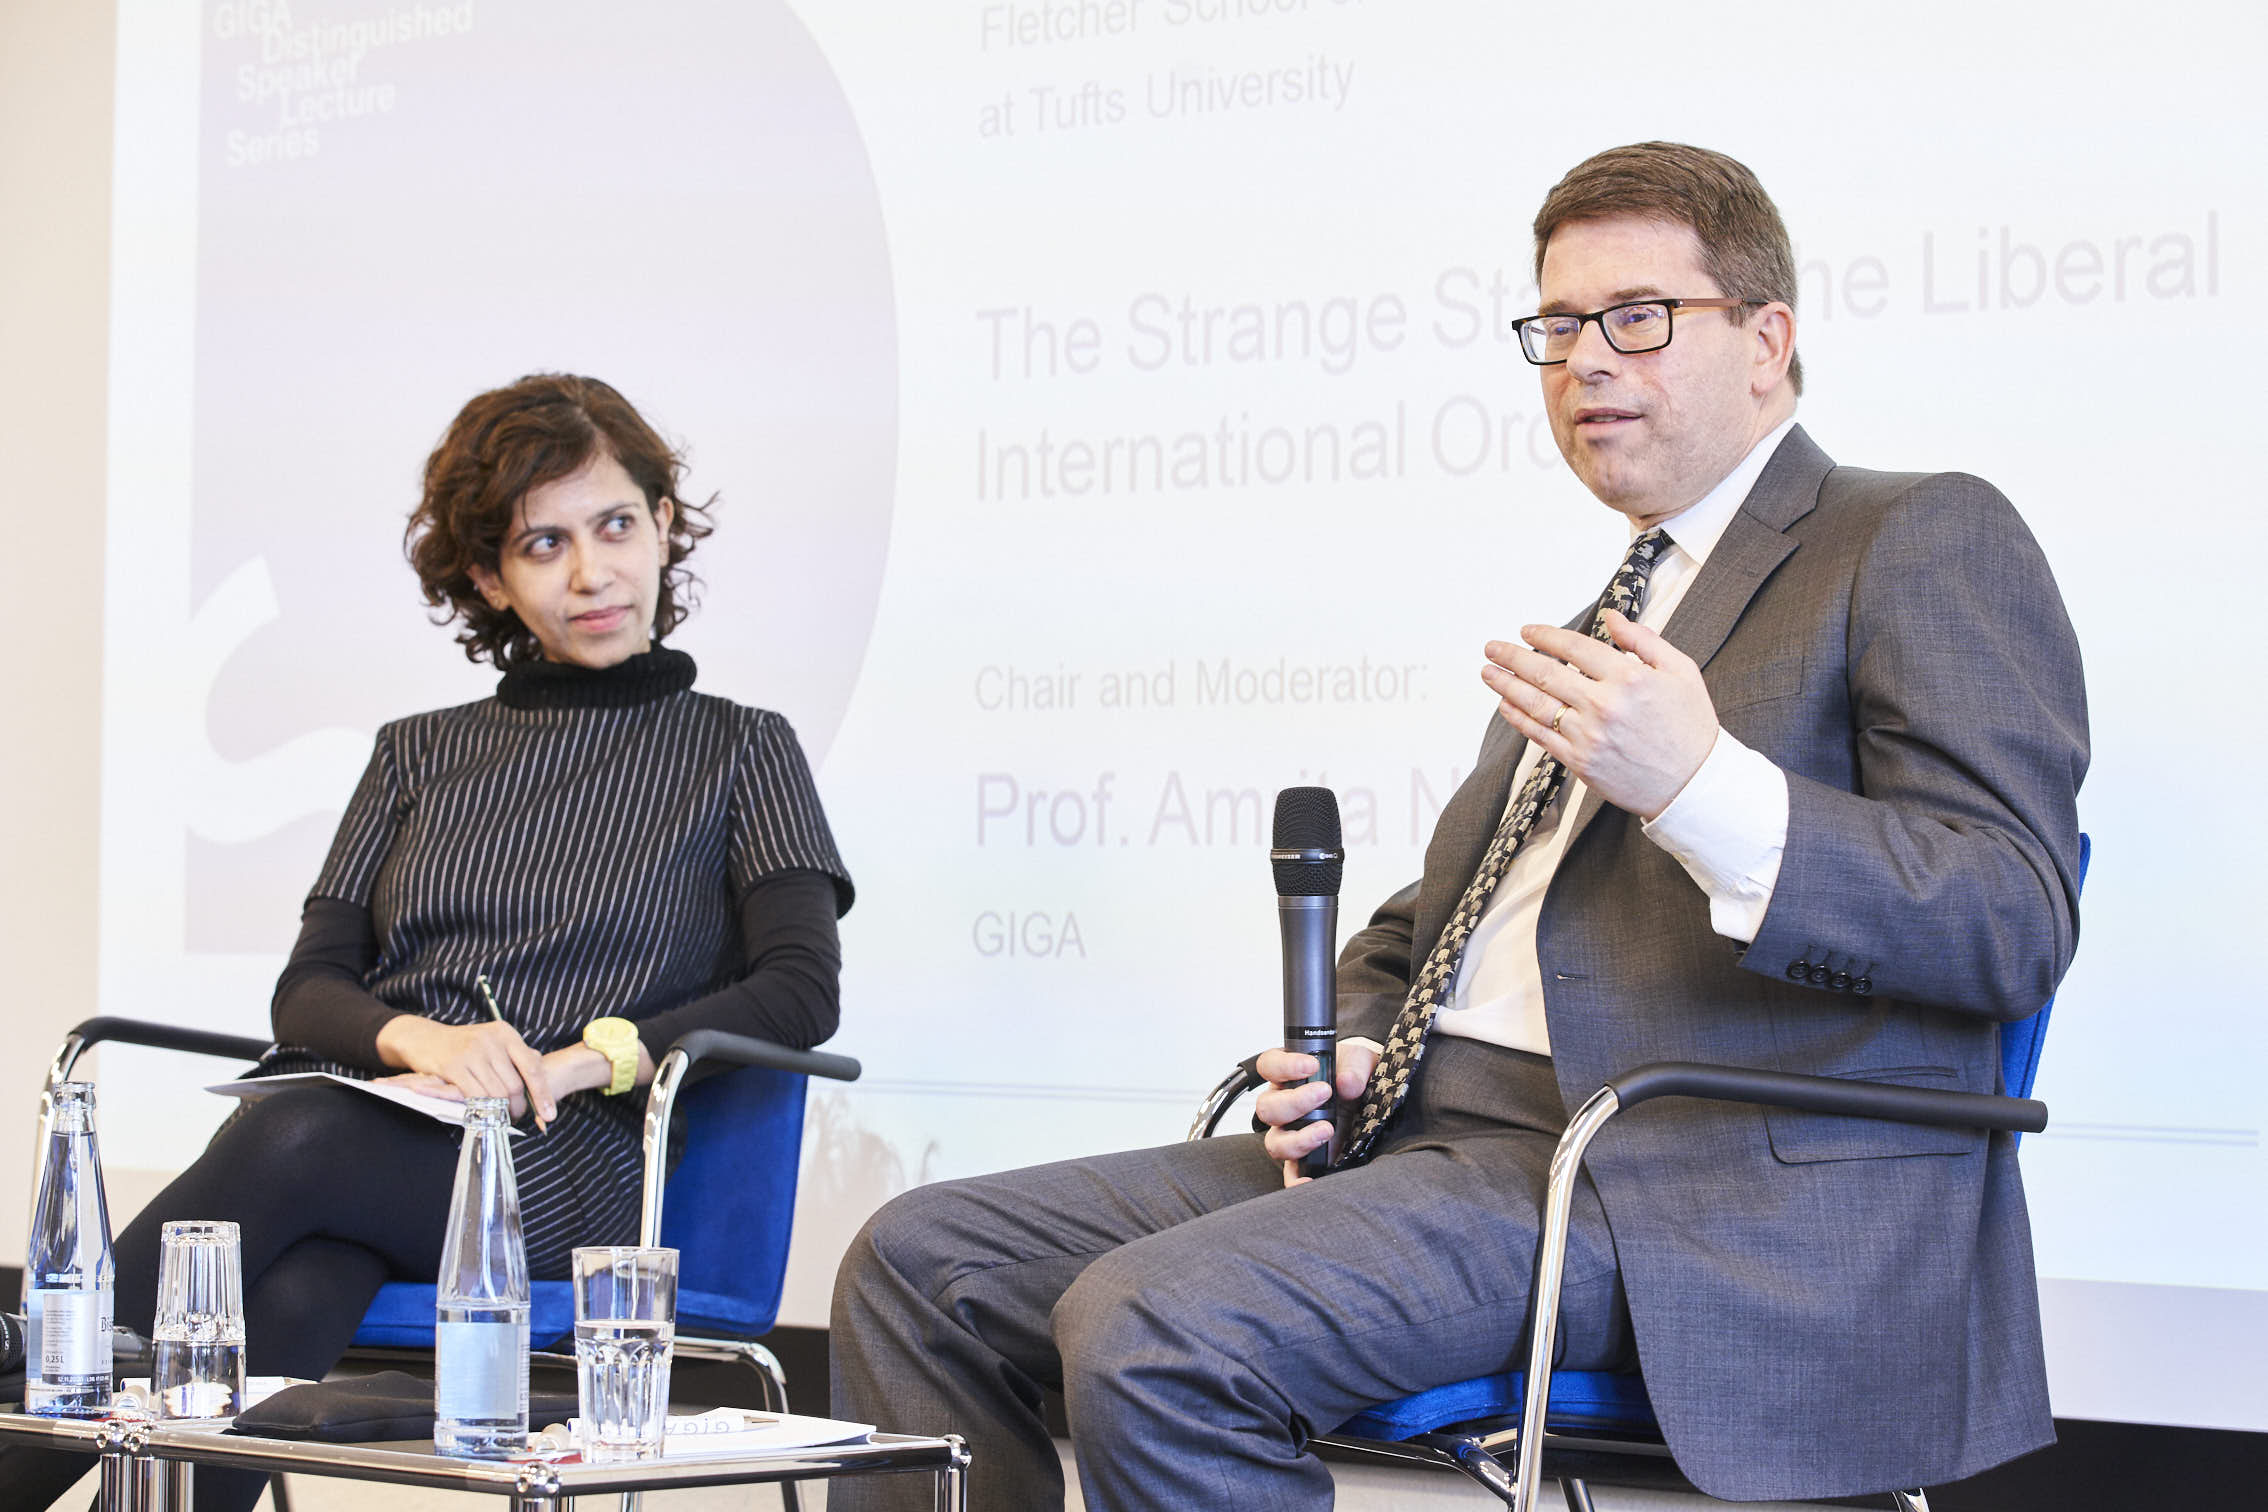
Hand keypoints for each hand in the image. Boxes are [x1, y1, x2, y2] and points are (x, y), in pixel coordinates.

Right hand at [375, 1016, 556, 1125]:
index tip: (550, 1115)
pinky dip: (482, 1109)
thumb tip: (542, 1082)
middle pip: (515, 1084)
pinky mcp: (453, 1066)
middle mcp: (491, 1040)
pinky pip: (475, 1095)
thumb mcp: (493, 1043)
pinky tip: (485, 1115)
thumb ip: (517, 1058)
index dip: (542, 1094)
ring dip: (501, 1111)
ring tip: (502, 1117)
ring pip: (496, 1093)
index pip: (531, 1067)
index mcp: (505, 1033)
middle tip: (516, 1118)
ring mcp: (471, 1052)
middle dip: (518, 1107)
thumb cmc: (464, 1045)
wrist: (425, 1038)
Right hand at [1254, 1043, 1377, 1186]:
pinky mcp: (1305, 1158)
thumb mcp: (1359, 1062)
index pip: (1269, 1066)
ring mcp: (1292, 1133)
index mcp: (1289, 1075)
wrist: (1369, 1098)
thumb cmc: (1355, 1075)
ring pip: (1274, 1142)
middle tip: (1324, 1093)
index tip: (1310, 1065)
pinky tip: (1310, 1180)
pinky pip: (1291, 1174)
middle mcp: (1284, 1105)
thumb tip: (1347, 1083)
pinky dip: (1296, 1180)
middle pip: (1267, 1107)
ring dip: (1298, 1138)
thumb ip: (1354, 1068)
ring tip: (1327, 1130)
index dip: (1283, 1066)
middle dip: (1294, 1102)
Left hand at [1481, 611, 1718, 819]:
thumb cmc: (1690, 726)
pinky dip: (1519, 719)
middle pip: (1546, 673)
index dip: (1546, 636)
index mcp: (1629, 678)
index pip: (1575, 648)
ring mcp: (1589, 736)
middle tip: (1492, 647)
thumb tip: (1612, 618)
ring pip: (1537, 704)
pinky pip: (1541, 736)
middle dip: (1513, 657)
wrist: (1694, 784)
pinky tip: (1506, 705)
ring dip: (1506, 686)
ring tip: (1488, 672)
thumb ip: (1644, 641)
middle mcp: (1604, 705)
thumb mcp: (1681, 671)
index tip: (1528, 630)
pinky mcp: (1581, 762)